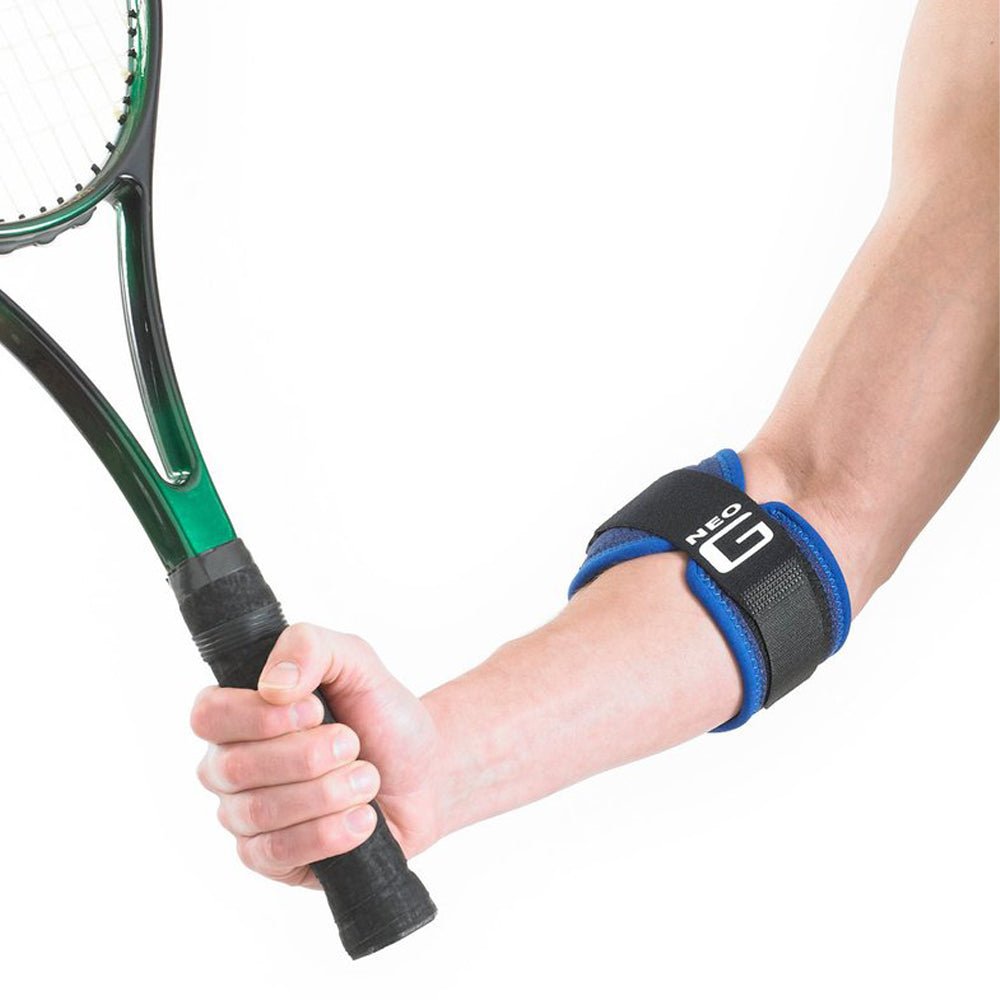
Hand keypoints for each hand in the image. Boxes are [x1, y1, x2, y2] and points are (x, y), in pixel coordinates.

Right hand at [190, 624, 441, 887]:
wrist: (424, 772)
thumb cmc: (380, 716)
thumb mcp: (355, 660)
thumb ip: (310, 647)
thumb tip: (272, 686)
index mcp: (239, 712)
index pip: (209, 715)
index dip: (258, 715)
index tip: (314, 710)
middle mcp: (230, 764)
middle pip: (236, 767)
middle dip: (308, 755)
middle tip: (352, 744)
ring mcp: (245, 816)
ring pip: (259, 812)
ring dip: (328, 793)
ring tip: (367, 778)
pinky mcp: (270, 859)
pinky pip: (277, 853)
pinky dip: (328, 833)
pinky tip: (363, 819)